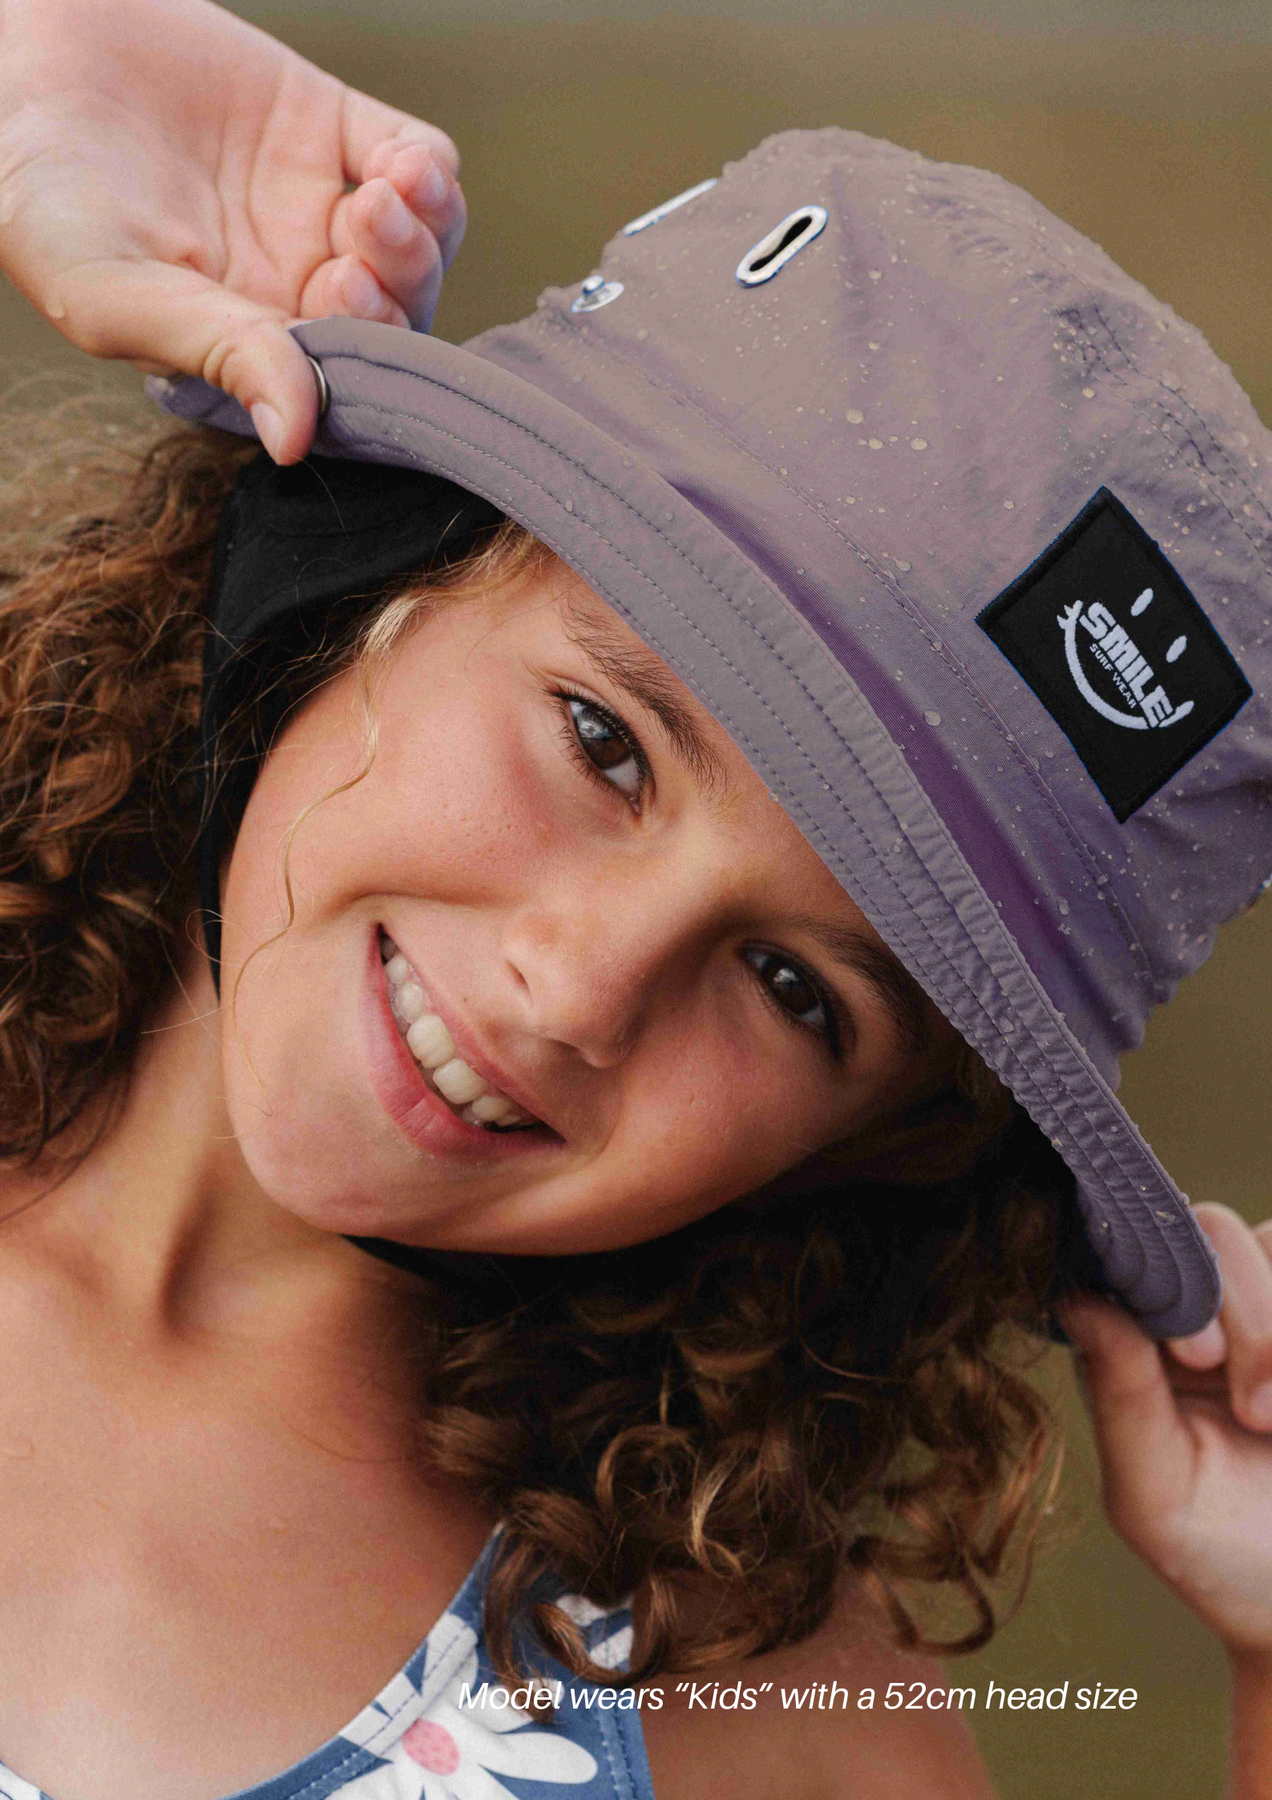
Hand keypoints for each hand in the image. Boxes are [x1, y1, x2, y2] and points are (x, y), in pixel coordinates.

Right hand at [0, 0, 465, 461]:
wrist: (22, 62)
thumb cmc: (44, 198)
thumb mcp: (118, 294)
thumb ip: (218, 357)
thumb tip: (295, 442)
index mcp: (251, 344)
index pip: (345, 380)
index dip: (366, 362)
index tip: (336, 315)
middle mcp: (298, 283)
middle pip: (398, 319)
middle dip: (397, 302)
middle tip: (353, 270)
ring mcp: (320, 207)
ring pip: (421, 248)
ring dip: (421, 240)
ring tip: (377, 206)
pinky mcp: (334, 127)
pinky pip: (420, 164)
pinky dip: (429, 174)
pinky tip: (400, 172)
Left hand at [1060, 1204, 1271, 1657]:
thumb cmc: (1220, 1556)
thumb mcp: (1155, 1495)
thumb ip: (1118, 1397)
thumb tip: (1076, 1299)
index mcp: (1135, 1339)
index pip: (1128, 1251)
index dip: (1158, 1276)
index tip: (1194, 1355)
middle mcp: (1201, 1308)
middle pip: (1210, 1228)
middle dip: (1240, 1313)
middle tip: (1252, 1410)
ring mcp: (1267, 1312)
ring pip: (1269, 1239)